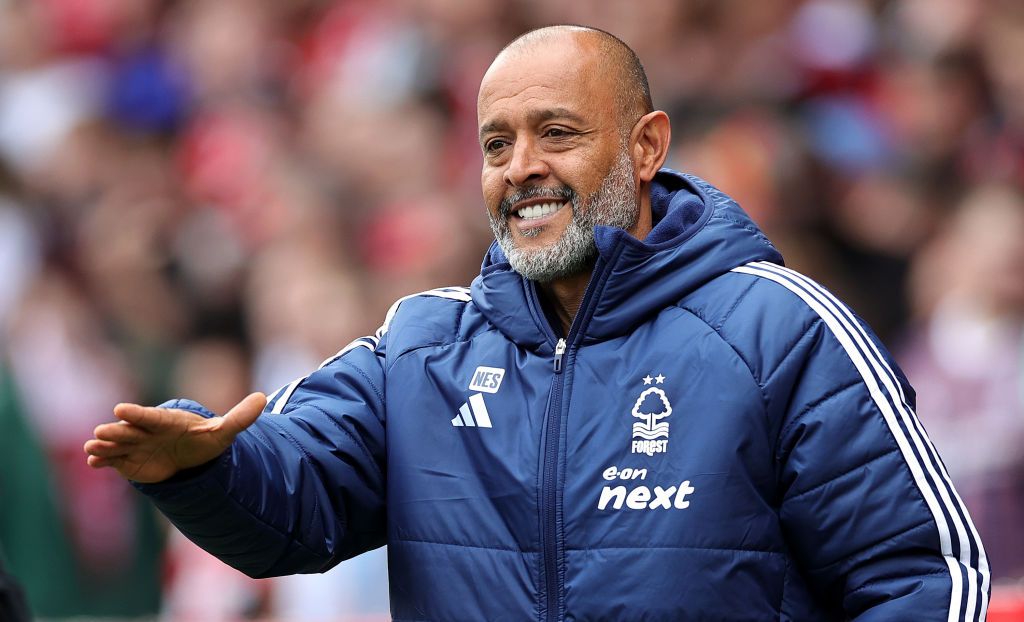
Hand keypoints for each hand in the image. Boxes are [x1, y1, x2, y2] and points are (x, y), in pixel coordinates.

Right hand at [83, 392, 266, 482]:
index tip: (121, 409)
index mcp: (166, 421)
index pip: (150, 416)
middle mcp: (146, 431)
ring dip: (104, 446)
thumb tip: (263, 397)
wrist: (190, 456)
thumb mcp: (224, 431)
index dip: (137, 413)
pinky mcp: (127, 461)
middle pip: (128, 430)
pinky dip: (102, 460)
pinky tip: (92, 463)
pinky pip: (112, 460)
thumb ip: (240, 417)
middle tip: (101, 432)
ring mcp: (134, 445)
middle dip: (116, 431)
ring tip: (93, 449)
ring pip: (116, 444)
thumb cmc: (204, 439)